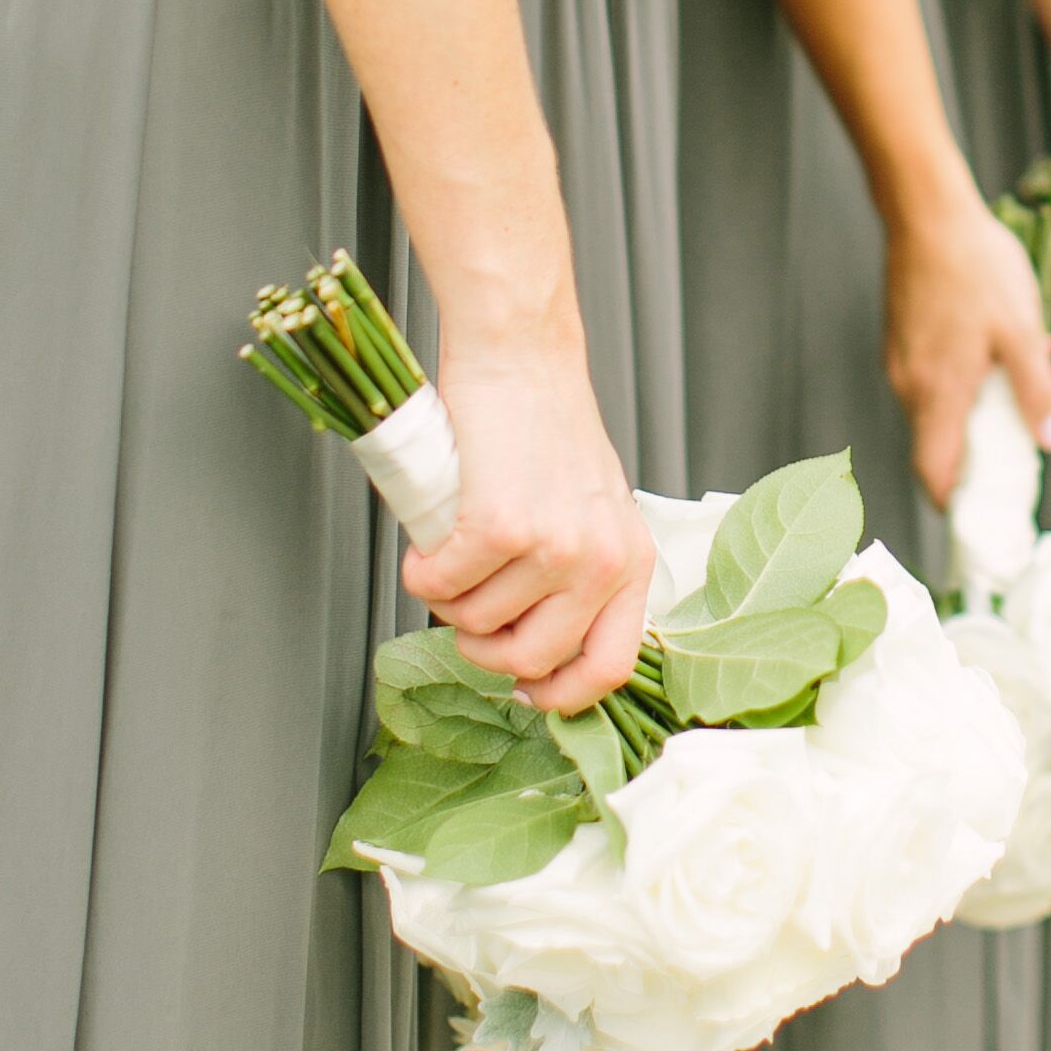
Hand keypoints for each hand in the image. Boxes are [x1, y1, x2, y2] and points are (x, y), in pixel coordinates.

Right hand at [405, 332, 653, 712]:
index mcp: (631, 561)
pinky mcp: (501, 526)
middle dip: (483, 646)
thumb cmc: (544, 424)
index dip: (560, 695)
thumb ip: (580, 573)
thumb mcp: (592, 508)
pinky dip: (420, 572)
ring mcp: (554, 546)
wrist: (520, 356)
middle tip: (466, 609)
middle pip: (530, 660)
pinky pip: (440, 585)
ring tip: (451, 551)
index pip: (609, 667)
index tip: (525, 690)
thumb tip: (538, 645)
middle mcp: (601, 561)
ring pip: (476, 623)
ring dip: (447, 598)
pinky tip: (425, 544)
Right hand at [885, 173, 1050, 512]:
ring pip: (936, 412)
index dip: (956, 504)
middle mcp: (911, 385)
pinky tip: (995, 356)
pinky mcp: (904, 338)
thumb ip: (1036, 390)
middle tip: (1017, 462)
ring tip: (1015, 394)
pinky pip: (933, 382)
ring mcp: (903, 361)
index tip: (988, 517)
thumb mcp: (1021, 329)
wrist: (927, 210)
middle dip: (974, 463)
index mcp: (938, 393)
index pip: (933, 474)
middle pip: (936, 448)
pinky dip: (962, 388)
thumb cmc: (975, 266)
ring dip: (973, 418)